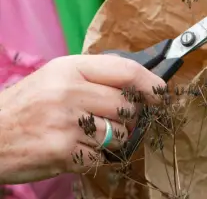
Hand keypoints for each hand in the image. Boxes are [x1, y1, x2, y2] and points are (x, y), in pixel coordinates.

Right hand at [0, 54, 163, 183]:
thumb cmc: (25, 107)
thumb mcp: (55, 77)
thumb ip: (93, 77)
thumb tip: (139, 83)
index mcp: (69, 69)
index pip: (126, 71)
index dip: (150, 83)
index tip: (161, 93)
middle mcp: (70, 92)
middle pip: (128, 106)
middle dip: (127, 117)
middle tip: (110, 120)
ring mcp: (67, 123)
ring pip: (119, 134)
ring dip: (111, 139)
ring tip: (86, 134)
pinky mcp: (63, 151)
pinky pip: (101, 156)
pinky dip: (93, 157)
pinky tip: (73, 149)